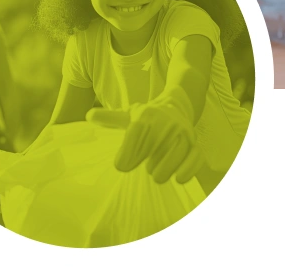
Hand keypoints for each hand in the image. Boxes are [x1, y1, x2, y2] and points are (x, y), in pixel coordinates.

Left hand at [87, 95, 202, 184]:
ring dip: (164, 169)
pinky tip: (178, 179)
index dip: (127, 152)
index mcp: (146, 116)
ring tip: (155, 172)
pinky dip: (188, 170)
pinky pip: (195, 158)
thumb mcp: (128, 115)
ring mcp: (182, 134)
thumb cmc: (147, 116)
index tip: (120, 166)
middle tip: (144, 165)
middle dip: (146, 161)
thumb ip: (109, 118)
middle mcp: (166, 123)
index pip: (136, 134)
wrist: (176, 105)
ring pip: (175, 155)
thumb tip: (88, 116)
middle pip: (154, 146)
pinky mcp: (195, 145)